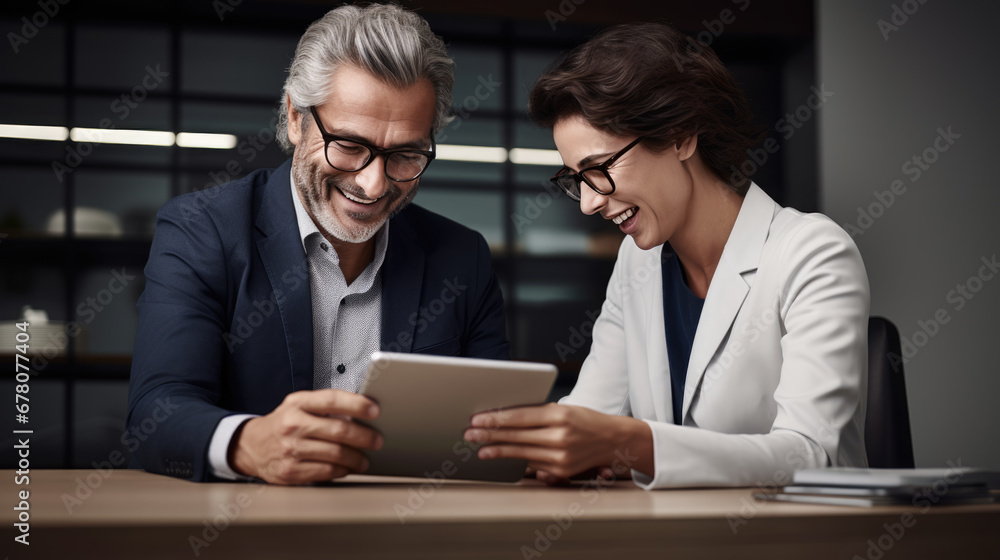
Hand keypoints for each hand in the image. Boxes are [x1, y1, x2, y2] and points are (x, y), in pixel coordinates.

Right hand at [231, 389, 382, 483]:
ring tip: (364, 459)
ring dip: (357, 458)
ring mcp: (291, 450)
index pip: (332, 400)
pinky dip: (342, 471)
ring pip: (336, 454)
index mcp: (298, 403)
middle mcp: (293, 425)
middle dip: (365, 436)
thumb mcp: (298, 405)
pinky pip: (326, 472)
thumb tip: (360, 413)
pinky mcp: (290, 472)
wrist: (249, 446)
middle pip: (339, 430)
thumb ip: (324, 406)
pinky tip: (347, 468)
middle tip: (377, 440)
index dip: (357, 404)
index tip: (375, 409)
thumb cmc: (282, 424)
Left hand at [464, 403, 652, 481]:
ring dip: (497, 450)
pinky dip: (515, 459)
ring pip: (521, 452)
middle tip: (470, 433)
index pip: (520, 417)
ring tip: (480, 447)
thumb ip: (537, 413)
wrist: (613, 439)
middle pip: (517, 436)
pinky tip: (500, 455)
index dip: (496, 419)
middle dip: (490, 434)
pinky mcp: (561, 470)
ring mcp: (561, 456)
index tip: (477, 418)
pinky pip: (532, 464)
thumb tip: (505, 417)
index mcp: (560, 415)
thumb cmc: (585, 419)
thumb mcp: (563, 408)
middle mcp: (560, 436)